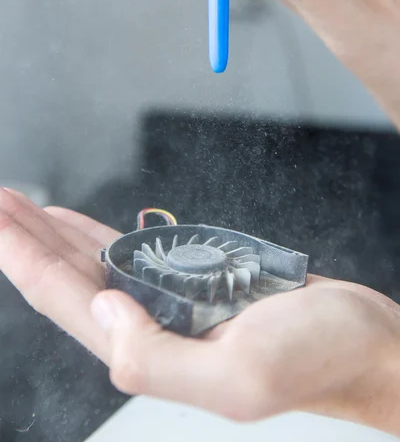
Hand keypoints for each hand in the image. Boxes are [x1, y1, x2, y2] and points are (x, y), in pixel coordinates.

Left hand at [0, 188, 398, 434]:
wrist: (363, 342)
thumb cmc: (318, 359)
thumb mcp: (240, 377)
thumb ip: (157, 358)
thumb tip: (101, 308)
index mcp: (149, 350)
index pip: (63, 298)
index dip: (21, 257)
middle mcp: (149, 326)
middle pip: (67, 277)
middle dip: (25, 236)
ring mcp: (170, 302)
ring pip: (92, 263)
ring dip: (53, 232)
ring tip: (20, 205)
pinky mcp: (194, 281)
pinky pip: (131, 253)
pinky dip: (97, 235)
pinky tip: (76, 225)